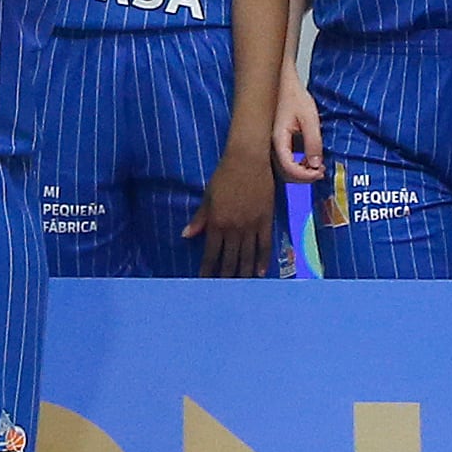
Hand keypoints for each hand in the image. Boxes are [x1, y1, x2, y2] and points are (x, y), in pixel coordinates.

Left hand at [186, 136, 279, 276]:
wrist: (248, 160)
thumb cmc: (224, 176)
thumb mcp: (208, 196)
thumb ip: (199, 218)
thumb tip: (186, 235)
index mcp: (216, 222)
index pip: (210, 253)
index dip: (207, 269)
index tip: (205, 282)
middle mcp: (233, 228)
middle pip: (229, 259)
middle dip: (225, 276)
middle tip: (224, 291)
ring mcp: (251, 226)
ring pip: (247, 256)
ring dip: (243, 273)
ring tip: (241, 287)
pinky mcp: (265, 221)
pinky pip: (264, 245)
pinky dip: (262, 260)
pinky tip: (259, 273)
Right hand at [270, 70, 323, 183]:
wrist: (282, 82)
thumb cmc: (293, 96)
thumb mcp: (309, 118)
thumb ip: (313, 142)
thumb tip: (316, 164)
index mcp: (278, 140)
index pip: (289, 169)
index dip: (306, 176)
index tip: (320, 173)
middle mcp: (272, 145)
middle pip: (285, 173)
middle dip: (304, 176)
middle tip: (321, 172)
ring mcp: (272, 144)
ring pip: (284, 169)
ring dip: (301, 171)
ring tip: (317, 166)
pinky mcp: (276, 142)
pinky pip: (285, 160)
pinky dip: (297, 164)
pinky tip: (308, 159)